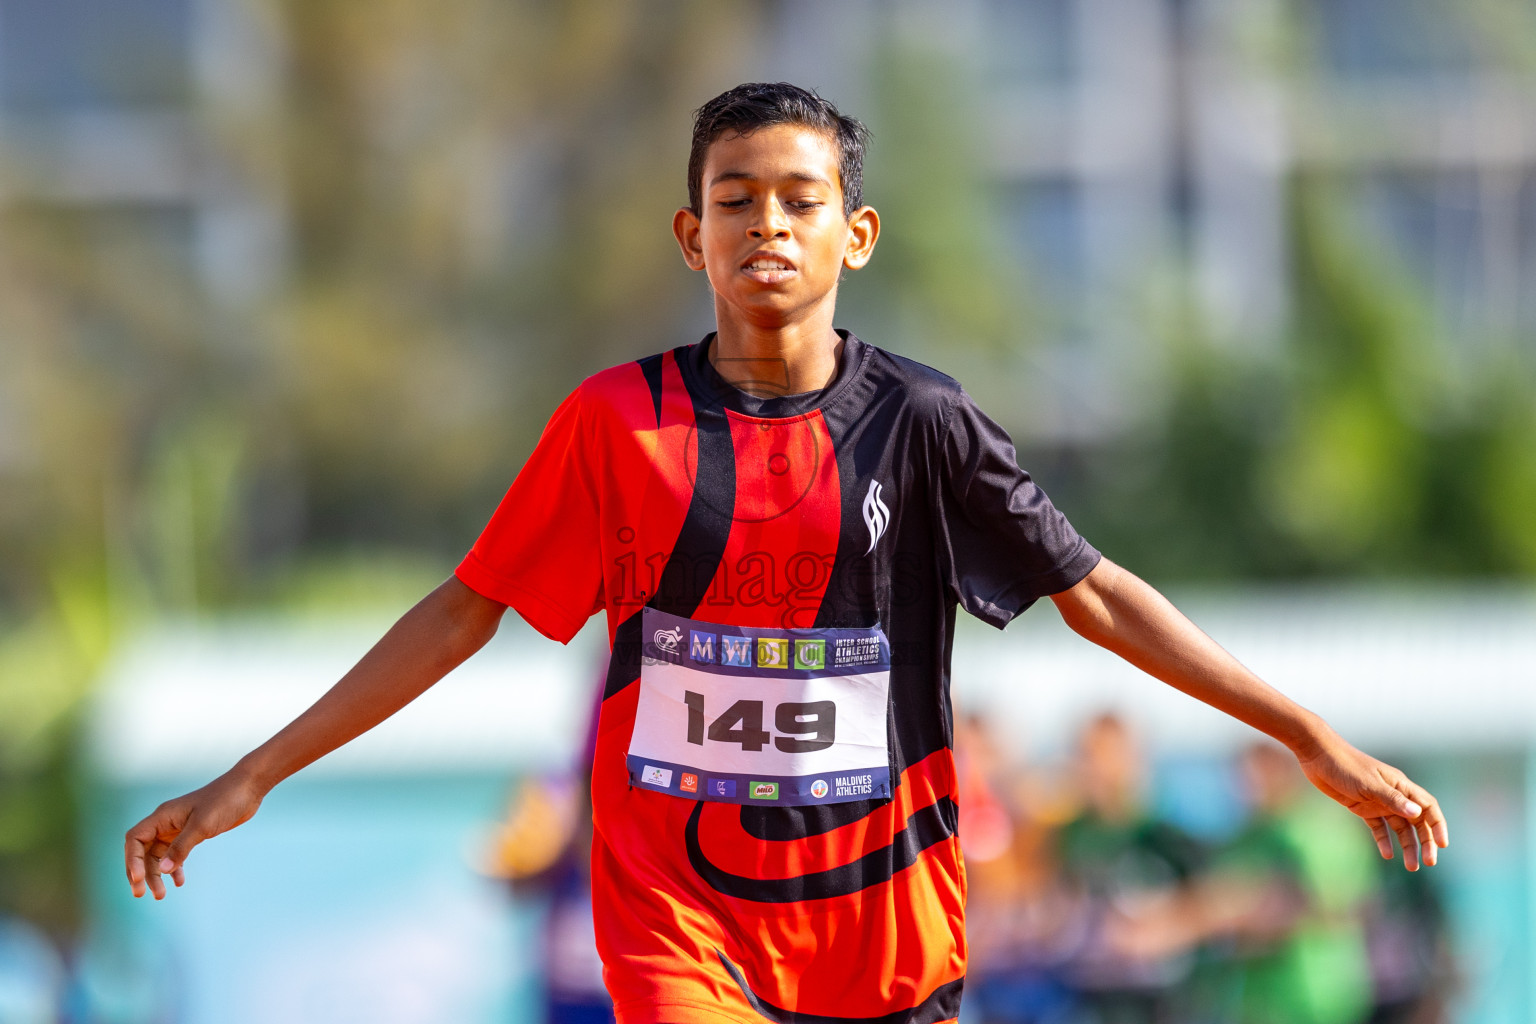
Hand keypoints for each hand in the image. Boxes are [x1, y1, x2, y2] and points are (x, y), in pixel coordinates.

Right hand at [124, 769, 266, 898]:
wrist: (247, 789)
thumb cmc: (224, 801)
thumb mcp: (202, 825)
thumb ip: (181, 847)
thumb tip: (162, 870)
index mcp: (162, 816)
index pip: (135, 839)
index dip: (132, 860)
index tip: (138, 879)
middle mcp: (166, 822)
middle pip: (143, 851)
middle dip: (141, 873)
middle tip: (142, 894)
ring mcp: (178, 828)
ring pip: (158, 855)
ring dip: (157, 875)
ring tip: (161, 895)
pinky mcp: (191, 833)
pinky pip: (175, 854)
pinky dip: (175, 868)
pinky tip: (180, 882)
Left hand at [1295, 733, 1447, 870]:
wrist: (1318, 754)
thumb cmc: (1345, 765)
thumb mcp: (1368, 783)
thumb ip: (1392, 799)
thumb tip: (1417, 813)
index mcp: (1400, 785)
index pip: (1428, 807)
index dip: (1438, 825)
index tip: (1443, 845)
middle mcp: (1393, 794)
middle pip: (1417, 821)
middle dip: (1425, 842)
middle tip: (1428, 862)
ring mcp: (1378, 801)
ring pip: (1399, 827)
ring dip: (1407, 845)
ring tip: (1411, 867)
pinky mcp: (1362, 807)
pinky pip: (1378, 827)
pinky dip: (1384, 840)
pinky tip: (1387, 855)